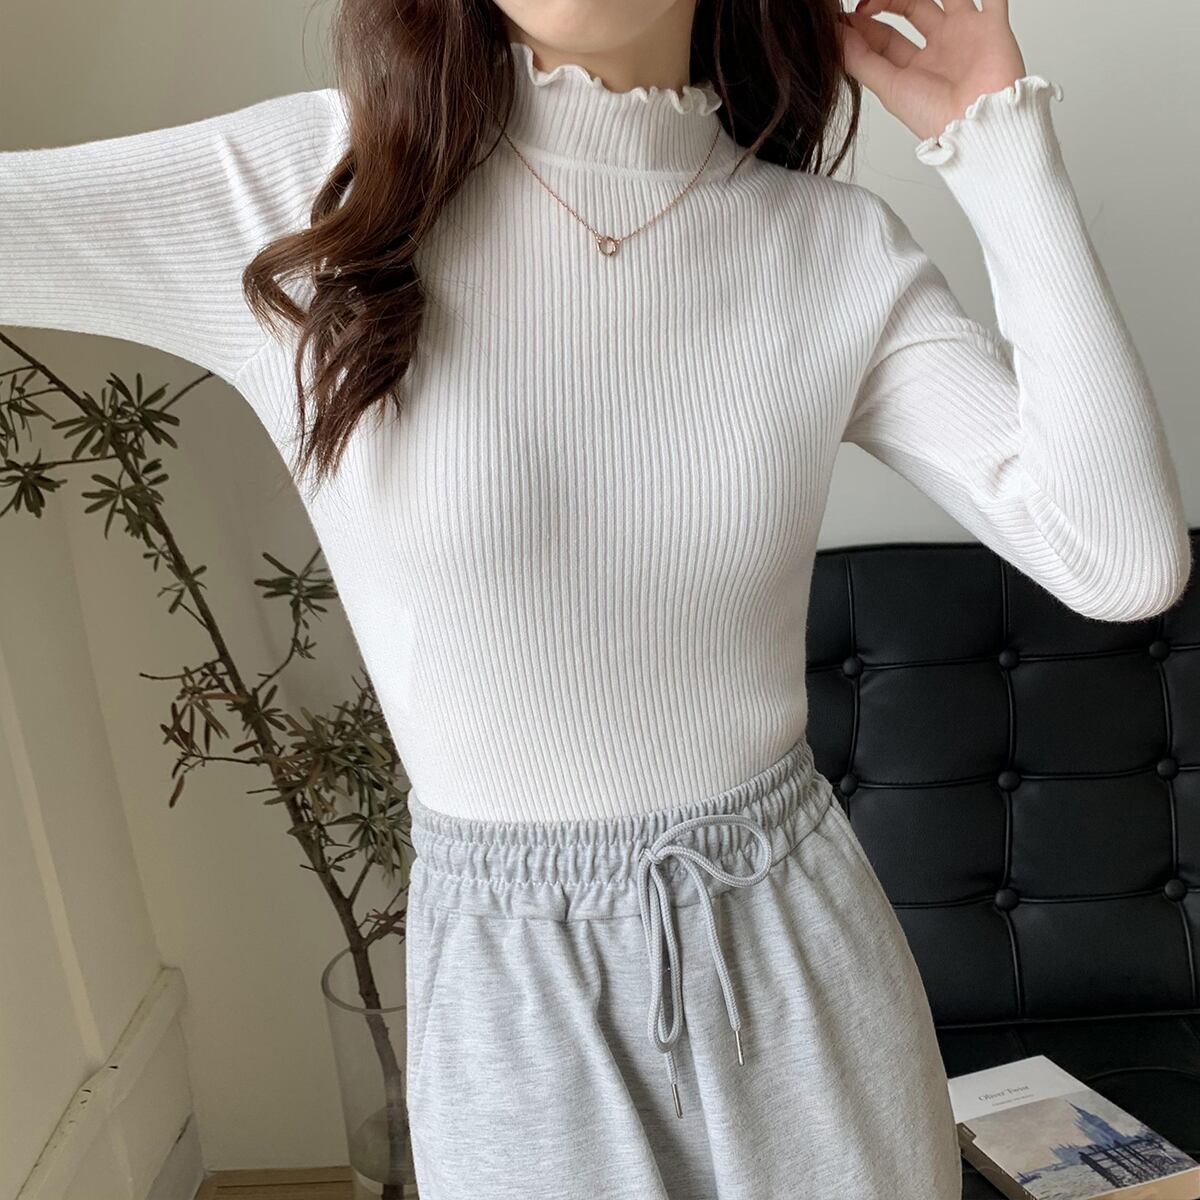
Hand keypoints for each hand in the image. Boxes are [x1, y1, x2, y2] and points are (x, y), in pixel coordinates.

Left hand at [838, 0, 1027, 141]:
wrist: (977, 126)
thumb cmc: (936, 118)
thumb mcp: (888, 88)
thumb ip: (860, 61)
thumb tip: (834, 36)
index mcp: (913, 67)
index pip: (884, 35)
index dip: (863, 22)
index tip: (841, 17)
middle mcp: (939, 47)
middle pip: (911, 6)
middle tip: (866, 2)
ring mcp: (965, 34)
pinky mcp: (992, 26)